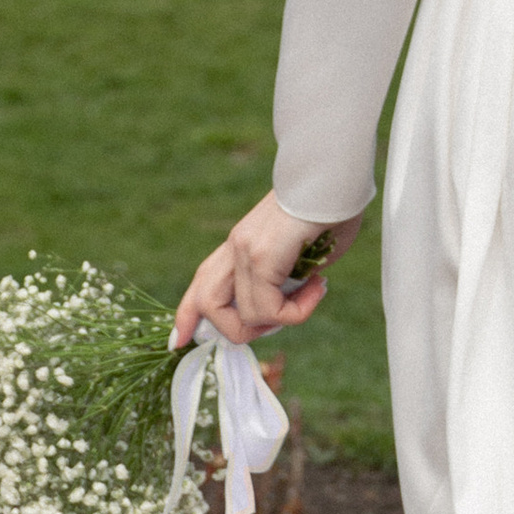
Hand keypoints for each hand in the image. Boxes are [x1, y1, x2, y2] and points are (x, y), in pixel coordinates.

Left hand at [174, 192, 359, 350]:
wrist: (335, 173)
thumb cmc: (332, 207)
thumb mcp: (304, 252)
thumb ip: (289, 278)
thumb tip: (288, 300)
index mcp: (241, 242)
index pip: (203, 283)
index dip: (187, 315)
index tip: (178, 341)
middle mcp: (236, 245)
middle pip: (206, 303)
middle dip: (236, 331)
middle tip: (281, 319)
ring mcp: (245, 248)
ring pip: (242, 316)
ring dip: (279, 321)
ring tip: (309, 297)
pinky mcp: (261, 255)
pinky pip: (269, 308)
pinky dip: (297, 312)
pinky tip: (318, 287)